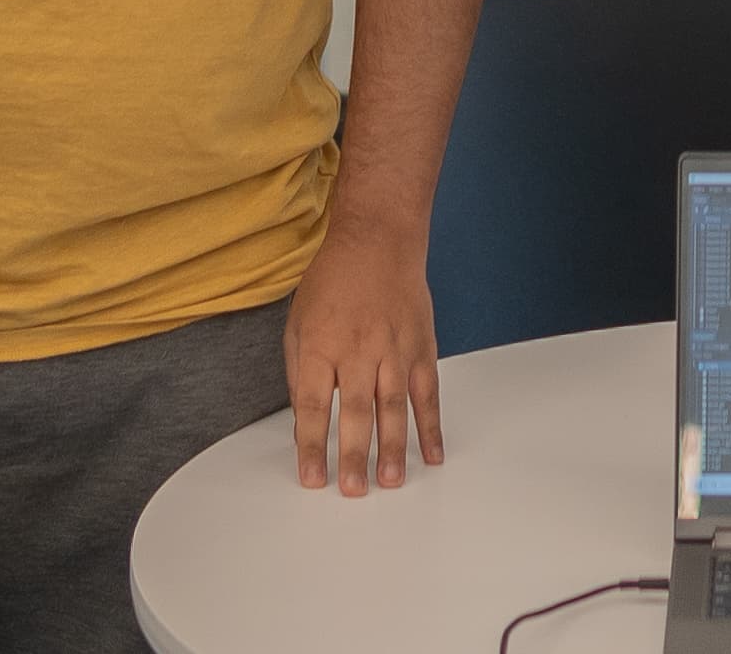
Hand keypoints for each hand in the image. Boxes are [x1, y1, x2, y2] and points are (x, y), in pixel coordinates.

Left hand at [289, 215, 443, 494]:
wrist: (378, 240)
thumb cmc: (332, 281)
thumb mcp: (297, 322)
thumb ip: (298, 372)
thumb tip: (304, 418)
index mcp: (320, 346)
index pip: (312, 406)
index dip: (311, 445)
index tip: (312, 478)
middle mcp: (358, 350)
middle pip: (355, 411)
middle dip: (354, 454)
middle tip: (353, 490)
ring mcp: (394, 349)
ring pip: (394, 406)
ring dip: (394, 447)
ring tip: (391, 481)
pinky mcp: (421, 347)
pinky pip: (428, 392)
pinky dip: (431, 425)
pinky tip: (432, 453)